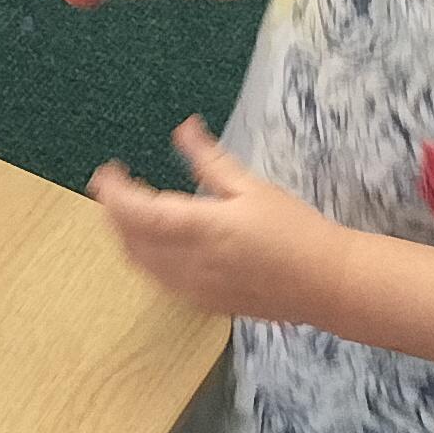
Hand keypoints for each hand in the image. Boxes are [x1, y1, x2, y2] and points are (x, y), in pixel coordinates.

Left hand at [90, 118, 345, 322]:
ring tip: (131, 211)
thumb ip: (210, 161)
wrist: (328, 284)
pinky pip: (159, 281)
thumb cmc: (296, 230)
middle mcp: (189, 262)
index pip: (136, 212)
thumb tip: (184, 128)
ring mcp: (194, 289)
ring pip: (140, 263)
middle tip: (118, 187)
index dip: (113, 193)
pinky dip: (145, 259)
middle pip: (129, 239)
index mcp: (201, 228)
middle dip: (114, 213)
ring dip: (125, 237)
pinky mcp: (204, 304)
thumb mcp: (252, 187)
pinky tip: (156, 243)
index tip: (105, 173)